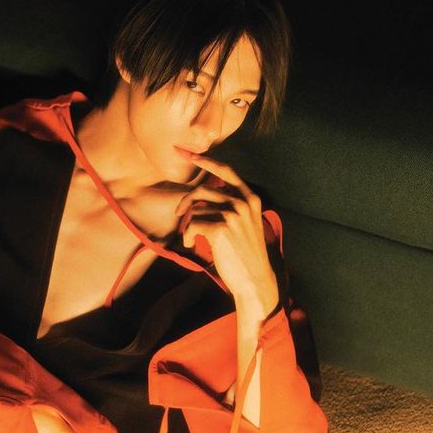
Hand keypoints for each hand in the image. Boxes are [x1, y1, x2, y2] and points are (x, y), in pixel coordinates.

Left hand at [174, 156, 278, 316]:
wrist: (254, 279)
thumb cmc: (245, 254)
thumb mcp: (243, 224)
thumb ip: (230, 206)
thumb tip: (202, 196)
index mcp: (250, 198)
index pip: (226, 171)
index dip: (206, 160)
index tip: (187, 153)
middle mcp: (243, 202)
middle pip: (203, 190)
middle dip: (185, 201)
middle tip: (178, 214)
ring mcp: (232, 214)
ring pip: (196, 209)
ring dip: (188, 225)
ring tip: (192, 239)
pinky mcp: (221, 227)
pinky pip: (192, 224)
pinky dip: (187, 235)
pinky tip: (192, 245)